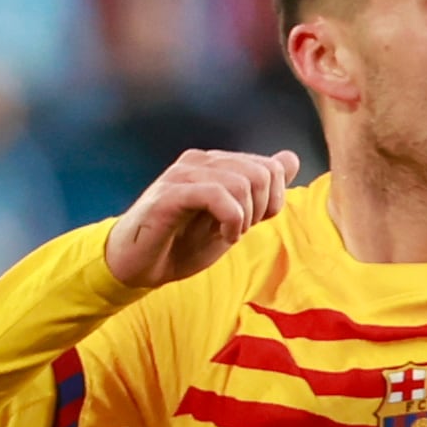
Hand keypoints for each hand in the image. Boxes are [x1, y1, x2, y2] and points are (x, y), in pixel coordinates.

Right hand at [105, 148, 300, 289]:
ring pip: (242, 182)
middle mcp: (200, 161)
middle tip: (242, 230)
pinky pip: (217, 194)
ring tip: (229, 234)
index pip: (272, 166)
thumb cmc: (181, 244)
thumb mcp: (233, 219)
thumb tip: (290, 158)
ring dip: (245, 217)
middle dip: (263, 209)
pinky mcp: (170, 194)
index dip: (275, 200)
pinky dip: (232, 219)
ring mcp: (183, 174)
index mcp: (217, 163)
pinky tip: (224, 236)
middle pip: (262, 172)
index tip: (255, 223)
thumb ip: (261, 189)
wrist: (136, 268)